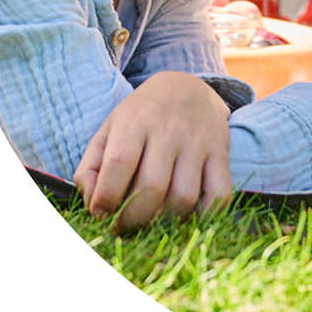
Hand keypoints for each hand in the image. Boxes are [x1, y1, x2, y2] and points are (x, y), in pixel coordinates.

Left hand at [74, 71, 231, 230]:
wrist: (187, 86)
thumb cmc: (141, 116)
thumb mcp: (108, 130)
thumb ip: (91, 168)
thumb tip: (94, 207)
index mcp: (136, 122)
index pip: (119, 163)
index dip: (106, 198)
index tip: (101, 213)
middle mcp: (170, 130)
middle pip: (153, 187)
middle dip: (133, 218)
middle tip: (125, 224)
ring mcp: (199, 142)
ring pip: (184, 197)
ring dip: (165, 220)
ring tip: (153, 218)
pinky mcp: (221, 152)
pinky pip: (219, 195)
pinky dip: (204, 216)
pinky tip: (187, 214)